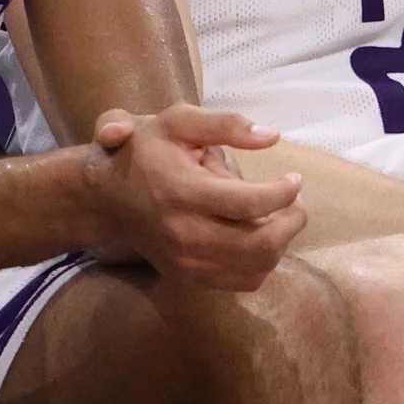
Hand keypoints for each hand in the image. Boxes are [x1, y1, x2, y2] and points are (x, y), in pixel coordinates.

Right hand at [83, 105, 306, 290]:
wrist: (105, 197)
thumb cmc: (145, 151)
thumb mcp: (178, 122)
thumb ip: (226, 124)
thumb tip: (272, 136)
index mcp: (183, 191)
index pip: (249, 204)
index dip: (284, 193)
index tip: (295, 180)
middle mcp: (184, 233)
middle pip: (260, 244)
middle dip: (292, 222)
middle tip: (297, 203)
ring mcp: (185, 261)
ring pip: (256, 268)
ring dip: (281, 244)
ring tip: (281, 217)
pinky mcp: (188, 276)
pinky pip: (242, 282)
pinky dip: (263, 262)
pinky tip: (260, 236)